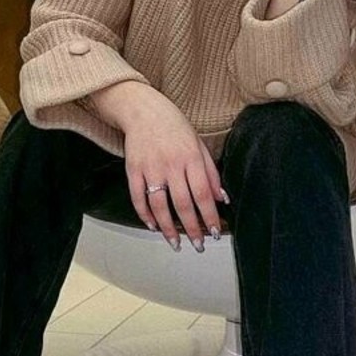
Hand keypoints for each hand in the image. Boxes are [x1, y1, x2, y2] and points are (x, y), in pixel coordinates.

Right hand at [104, 84, 227, 250]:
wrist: (142, 110)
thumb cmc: (174, 126)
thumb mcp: (198, 144)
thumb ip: (211, 172)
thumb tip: (222, 198)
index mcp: (191, 158)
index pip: (203, 194)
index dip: (209, 216)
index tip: (213, 232)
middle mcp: (171, 164)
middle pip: (183, 204)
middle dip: (192, 229)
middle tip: (198, 245)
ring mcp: (150, 168)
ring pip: (160, 206)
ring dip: (168, 229)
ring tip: (176, 243)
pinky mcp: (133, 170)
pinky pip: (138, 198)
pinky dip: (145, 215)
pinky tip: (153, 226)